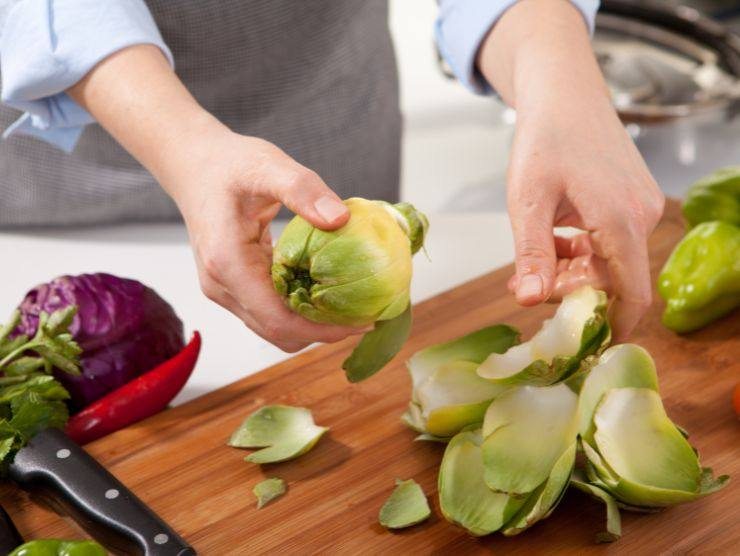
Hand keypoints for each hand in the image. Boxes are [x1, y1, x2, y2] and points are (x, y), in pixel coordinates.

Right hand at [68, 45, 365, 350]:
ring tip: (352, 308)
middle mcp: (222, 286)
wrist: (193, 164)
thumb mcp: (268, 165)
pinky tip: (327, 291)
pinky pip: (269, 310)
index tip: (363, 323)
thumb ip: (302, 190)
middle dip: (323, 332)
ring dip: (312, 324)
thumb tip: (341, 220)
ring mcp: (224, 289)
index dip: (322, 330)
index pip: (279, 319)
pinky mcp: (232, 286)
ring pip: (273, 327)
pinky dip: (299, 309)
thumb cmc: (228, 164)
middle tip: (366, 316)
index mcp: (228, 264)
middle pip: (278, 332)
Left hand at [505, 100, 663, 340]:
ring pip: (609, 262)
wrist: (563, 93)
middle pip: (615, 280)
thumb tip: (529, 301)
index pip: (632, 293)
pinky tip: (551, 242)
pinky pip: (609, 243)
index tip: (583, 345)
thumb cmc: (544, 140)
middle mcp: (642, 216)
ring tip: (529, 263)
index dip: (612, 326)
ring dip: (571, 271)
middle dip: (572, 292)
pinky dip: (580, 251)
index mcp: (622, 220)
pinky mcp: (631, 201)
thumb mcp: (528, 201)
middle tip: (527, 287)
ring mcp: (640, 207)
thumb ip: (532, 254)